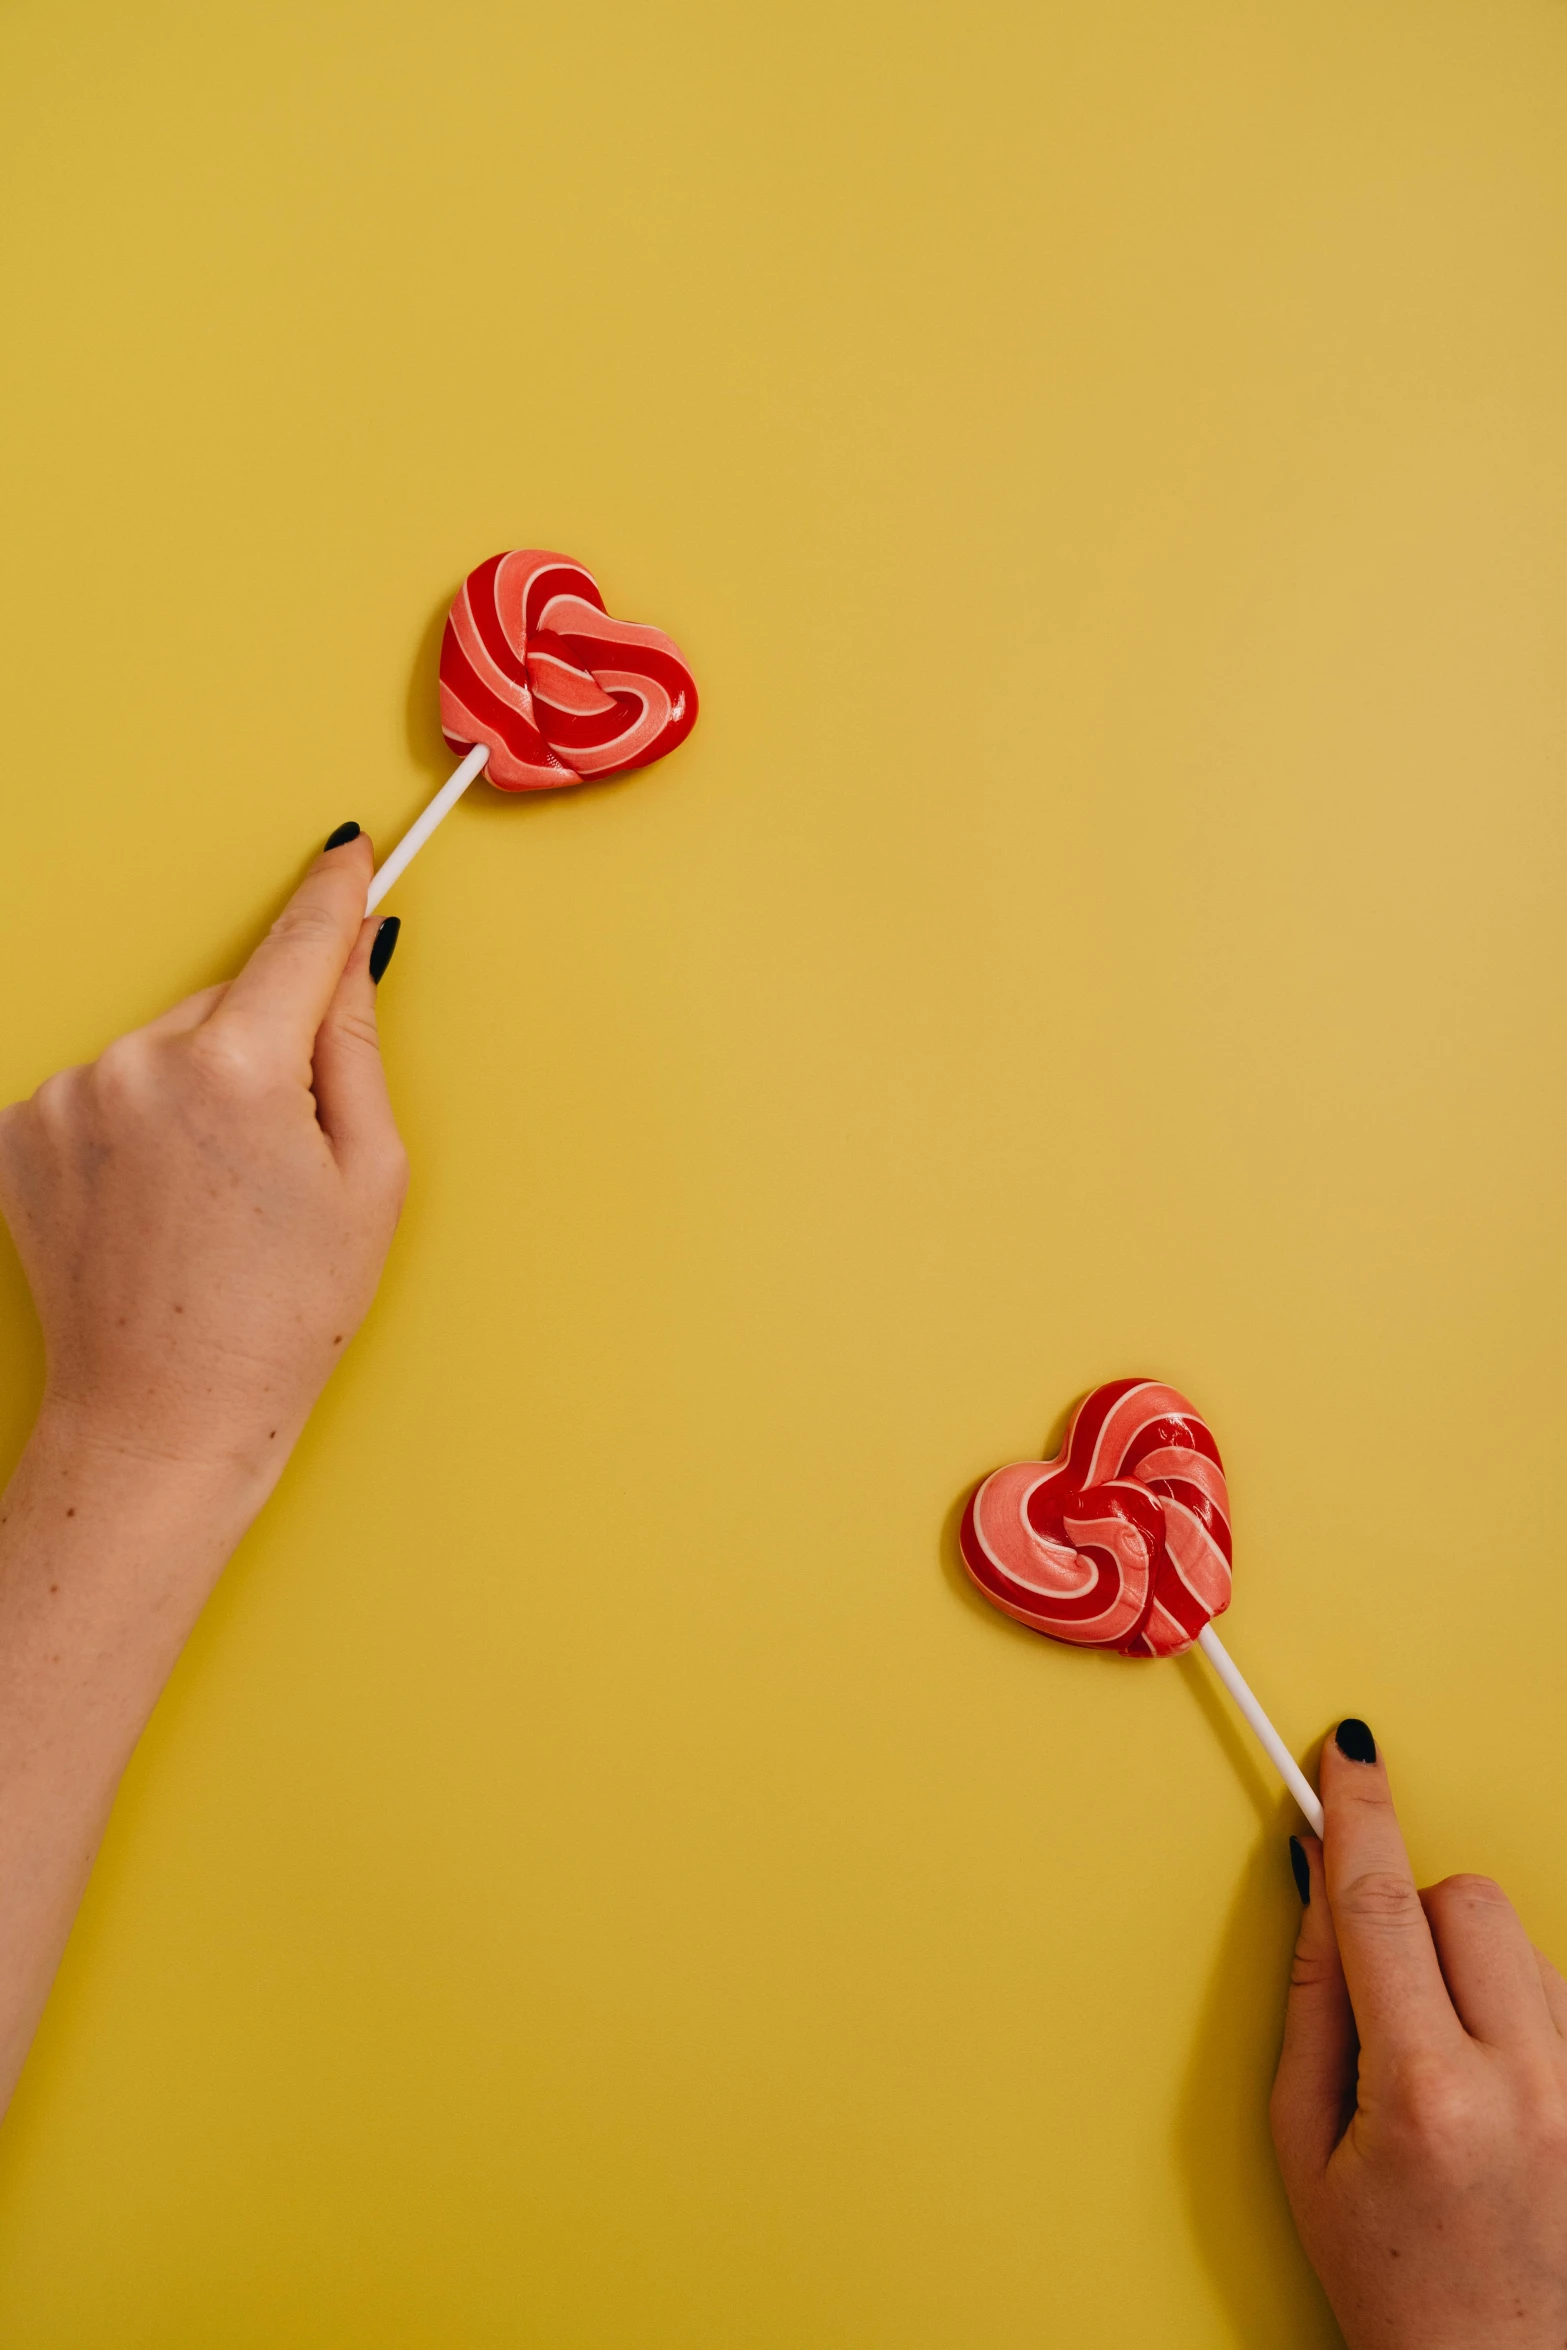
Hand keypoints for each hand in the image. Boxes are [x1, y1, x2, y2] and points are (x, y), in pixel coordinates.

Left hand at [0, 826, 405, 2111]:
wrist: (159, 1419)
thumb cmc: (282, 1318)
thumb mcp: (371, 1182)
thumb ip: (357, 1049)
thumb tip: (351, 956)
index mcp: (236, 1071)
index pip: (296, 941)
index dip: (334, 894)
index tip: (354, 850)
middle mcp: (136, 1062)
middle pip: (228, 999)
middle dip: (266, 1043)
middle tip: (286, 1156)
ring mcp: (64, 1095)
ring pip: (166, 1041)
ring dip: (199, 1085)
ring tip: (216, 1198)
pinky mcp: (19, 1128)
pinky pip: (107, 1084)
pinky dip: (139, 1119)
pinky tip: (160, 1202)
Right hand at [1272, 1722, 1566, 2348]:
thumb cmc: (1395, 2285)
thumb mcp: (1304, 2148)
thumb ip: (1311, 2001)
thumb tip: (1316, 1885)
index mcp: (1427, 2096)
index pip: (1380, 1907)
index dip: (1359, 1813)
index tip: (1350, 1750)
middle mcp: (1527, 2086)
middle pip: (1465, 1900)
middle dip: (1412, 1912)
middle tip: (1382, 1986)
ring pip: (1519, 1940)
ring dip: (1468, 1965)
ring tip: (1442, 2061)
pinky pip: (1561, 1992)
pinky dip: (1518, 2007)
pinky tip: (1493, 2081)